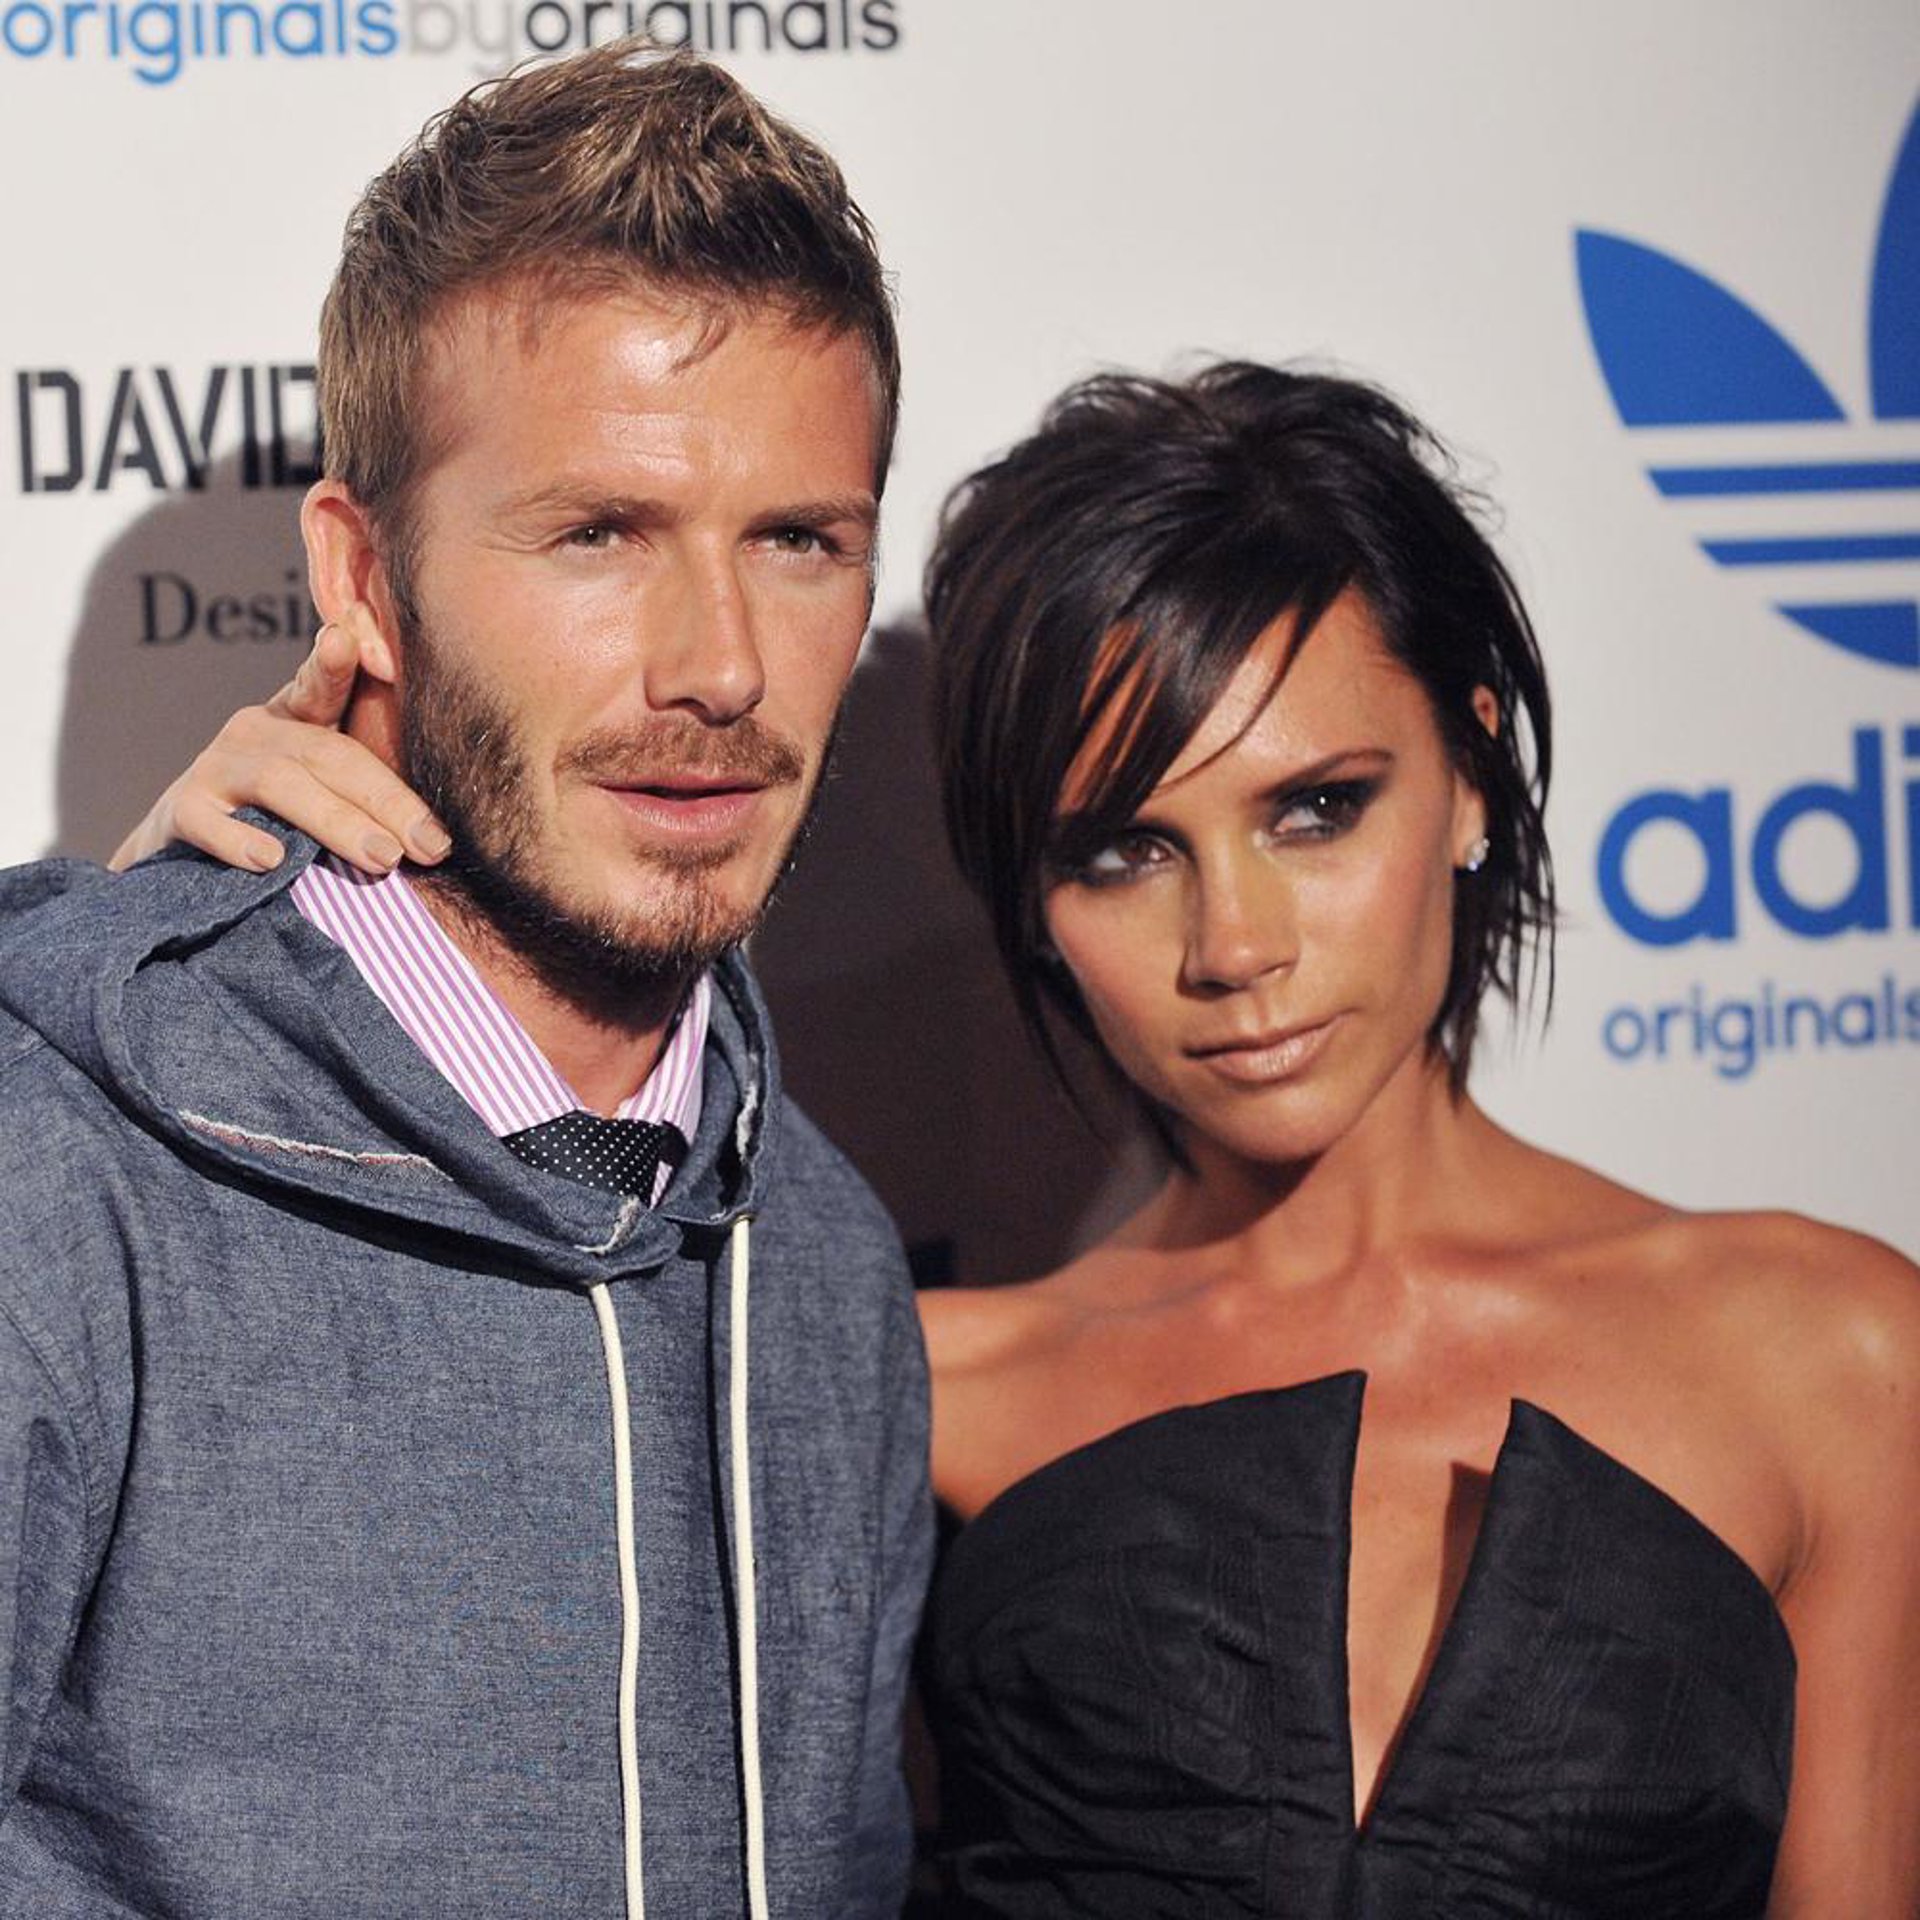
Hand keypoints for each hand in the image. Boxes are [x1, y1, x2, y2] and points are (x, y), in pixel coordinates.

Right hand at [108, 621, 449, 874]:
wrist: (189, 852)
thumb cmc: (285, 819)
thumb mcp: (329, 790)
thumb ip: (374, 788)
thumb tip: (443, 833)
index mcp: (300, 718)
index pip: (324, 686)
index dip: (334, 664)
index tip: (346, 638)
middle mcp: (258, 732)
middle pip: (328, 754)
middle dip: (386, 800)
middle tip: (429, 844)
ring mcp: (216, 767)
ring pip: (281, 784)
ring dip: (337, 822)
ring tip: (383, 858)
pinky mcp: (182, 811)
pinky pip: (210, 822)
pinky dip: (240, 840)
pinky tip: (272, 860)